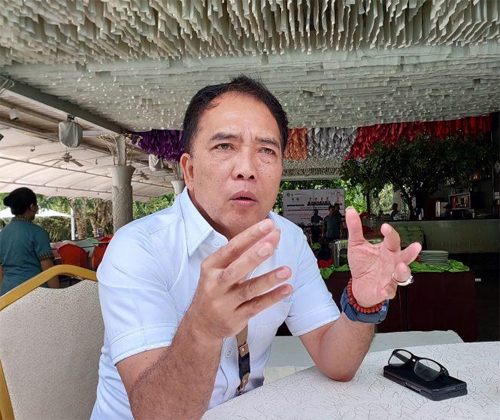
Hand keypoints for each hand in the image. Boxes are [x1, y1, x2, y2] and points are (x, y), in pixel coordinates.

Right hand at [187, 219, 292, 341]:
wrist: (200, 323)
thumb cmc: (214, 289)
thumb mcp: (217, 269)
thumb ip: (241, 254)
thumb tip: (269, 235)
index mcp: (211, 266)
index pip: (232, 248)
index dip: (250, 236)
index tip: (267, 225)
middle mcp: (216, 284)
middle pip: (237, 268)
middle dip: (254, 256)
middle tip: (270, 244)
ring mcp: (225, 302)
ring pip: (249, 289)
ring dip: (268, 279)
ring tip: (286, 271)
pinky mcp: (236, 317)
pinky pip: (257, 306)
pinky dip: (272, 297)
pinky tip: (286, 289)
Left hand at [345, 207, 420, 307]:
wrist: (359, 285)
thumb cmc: (362, 264)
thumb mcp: (356, 245)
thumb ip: (355, 229)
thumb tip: (350, 211)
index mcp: (387, 250)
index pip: (392, 239)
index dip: (390, 233)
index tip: (385, 227)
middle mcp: (392, 262)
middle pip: (405, 256)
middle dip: (411, 252)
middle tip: (416, 246)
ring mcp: (391, 277)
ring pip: (403, 274)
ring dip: (403, 271)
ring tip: (400, 266)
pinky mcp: (386, 290)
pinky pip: (390, 291)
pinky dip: (389, 290)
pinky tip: (386, 289)